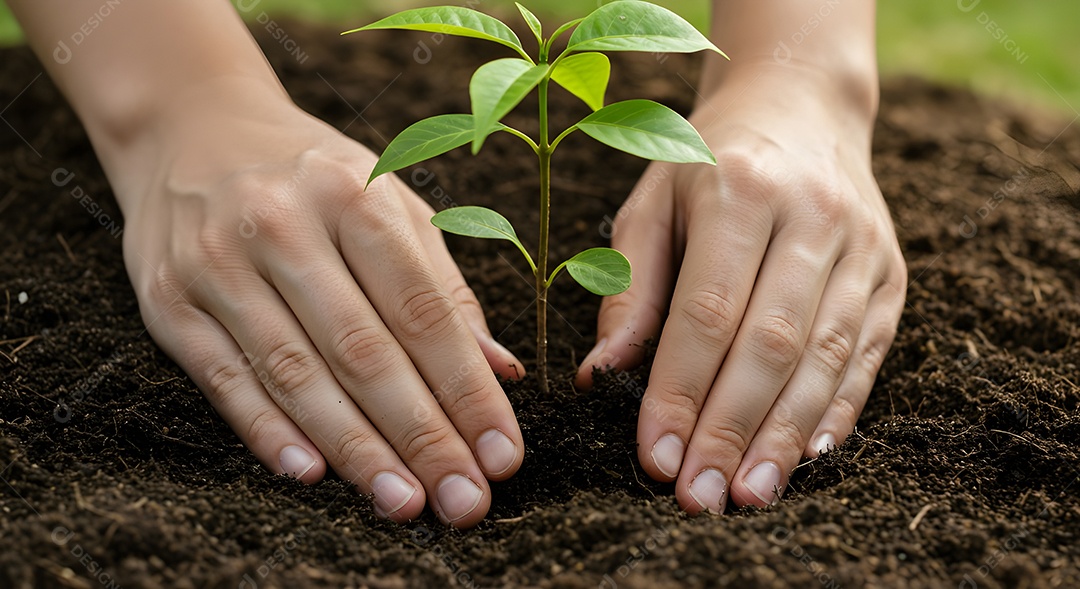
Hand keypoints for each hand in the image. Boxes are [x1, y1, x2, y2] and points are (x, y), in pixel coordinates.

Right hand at [113, 77, 522, 525]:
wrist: (190, 129)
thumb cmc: (314, 179)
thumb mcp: (390, 204)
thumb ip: (445, 287)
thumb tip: (501, 371)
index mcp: (354, 194)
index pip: (424, 311)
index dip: (467, 390)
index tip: (502, 454)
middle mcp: (283, 224)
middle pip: (364, 351)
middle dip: (422, 436)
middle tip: (464, 500)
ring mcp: (218, 263)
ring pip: (297, 375)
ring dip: (356, 450)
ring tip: (404, 503)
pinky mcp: (168, 300)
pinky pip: (225, 379)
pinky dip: (269, 432)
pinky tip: (313, 475)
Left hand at [576, 65, 905, 512]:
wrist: (802, 106)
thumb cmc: (709, 162)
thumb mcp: (652, 204)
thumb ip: (630, 289)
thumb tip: (599, 375)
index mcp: (740, 189)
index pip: (707, 311)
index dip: (680, 391)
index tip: (655, 457)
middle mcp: (812, 216)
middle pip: (771, 343)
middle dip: (730, 428)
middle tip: (699, 496)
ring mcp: (863, 247)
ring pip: (825, 358)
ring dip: (784, 436)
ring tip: (748, 495)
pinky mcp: (891, 275)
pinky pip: (865, 356)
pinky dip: (836, 413)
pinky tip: (805, 460)